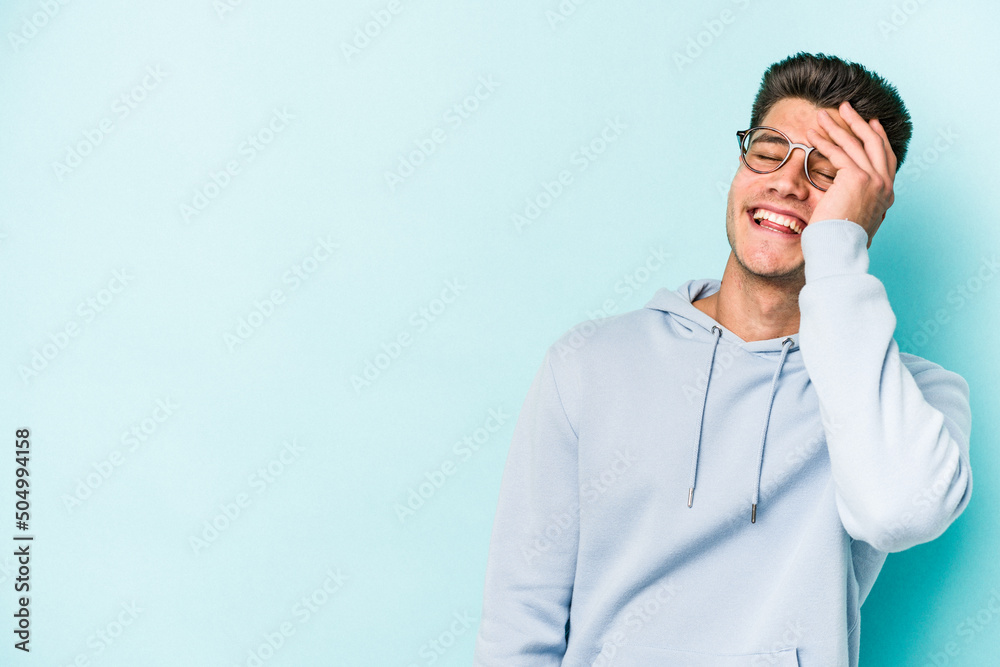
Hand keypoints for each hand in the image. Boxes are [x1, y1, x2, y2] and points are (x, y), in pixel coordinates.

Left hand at [806, 101, 896, 247]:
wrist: (839, 250)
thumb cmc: (841, 241)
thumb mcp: (857, 219)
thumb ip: (859, 204)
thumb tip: (853, 202)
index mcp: (886, 193)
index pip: (885, 157)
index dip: (877, 137)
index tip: (870, 122)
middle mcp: (884, 184)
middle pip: (873, 143)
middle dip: (857, 122)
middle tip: (844, 107)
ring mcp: (873, 180)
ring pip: (854, 144)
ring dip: (836, 127)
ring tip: (821, 115)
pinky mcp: (856, 179)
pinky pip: (838, 153)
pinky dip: (824, 141)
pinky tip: (812, 134)